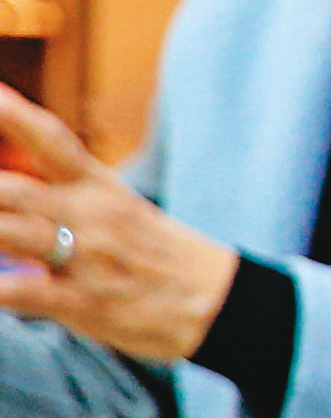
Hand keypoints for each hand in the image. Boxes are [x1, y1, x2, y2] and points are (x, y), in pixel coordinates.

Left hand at [0, 87, 235, 365]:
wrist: (223, 304)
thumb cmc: (165, 258)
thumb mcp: (124, 212)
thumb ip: (68, 195)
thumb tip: (15, 186)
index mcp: (101, 189)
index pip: (51, 139)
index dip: (9, 113)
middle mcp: (91, 217)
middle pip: (12, 188)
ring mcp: (86, 259)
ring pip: (12, 232)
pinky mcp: (85, 303)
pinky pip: (25, 293)